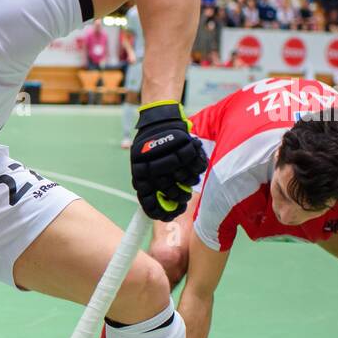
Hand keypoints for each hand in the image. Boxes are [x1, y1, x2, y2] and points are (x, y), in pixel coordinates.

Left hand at [130, 101, 207, 220]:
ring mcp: (170, 155)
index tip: (168, 216)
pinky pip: (198, 166)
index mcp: (139, 172)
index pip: (148, 199)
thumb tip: (160, 212)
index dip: (159, 211)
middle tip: (182, 196)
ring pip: (187, 179)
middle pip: (171, 191)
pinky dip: (197, 168)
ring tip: (186, 176)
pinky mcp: (186, 144)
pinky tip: (192, 166)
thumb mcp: (142, 166)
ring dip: (189, 181)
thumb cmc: (151, 148)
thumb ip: (149, 187)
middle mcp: (153, 164)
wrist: (158, 120)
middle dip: (178, 197)